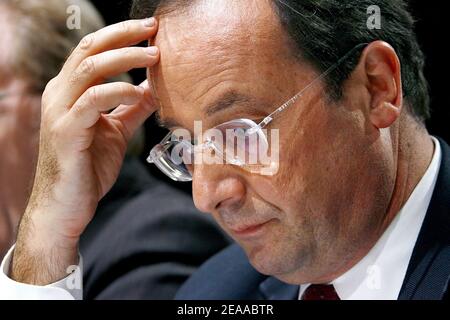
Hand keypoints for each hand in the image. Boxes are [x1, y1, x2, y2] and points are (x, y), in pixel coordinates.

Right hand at [11, 18, 159, 284]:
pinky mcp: (65, 131)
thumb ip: (132, 109)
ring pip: (88, 69)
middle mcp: (60, 95)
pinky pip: (92, 101)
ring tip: (154, 56)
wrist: (66, 207)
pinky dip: (117, 91)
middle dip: (123, 35)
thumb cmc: (88, 169)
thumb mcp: (116, 132)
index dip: (121, 35)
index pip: (93, 51)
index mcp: (70, 92)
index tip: (152, 30)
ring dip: (124, 58)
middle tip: (154, 29)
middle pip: (89, 49)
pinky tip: (139, 91)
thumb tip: (156, 88)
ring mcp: (59, 112)